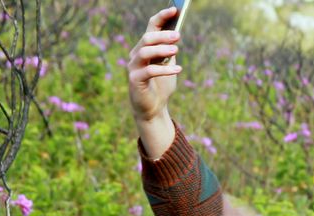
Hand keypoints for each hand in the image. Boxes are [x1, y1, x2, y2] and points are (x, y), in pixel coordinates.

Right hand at [127, 7, 181, 123]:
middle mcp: (136, 54)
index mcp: (145, 47)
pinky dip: (165, 69)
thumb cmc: (161, 85)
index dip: (161, 17)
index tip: (175, 9)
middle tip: (178, 36)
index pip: (151, 27)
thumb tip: (176, 33)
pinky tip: (178, 69)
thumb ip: (170, 52)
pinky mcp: (135, 80)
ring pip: (145, 51)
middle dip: (163, 35)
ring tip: (177, 50)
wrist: (153, 108)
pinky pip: (149, 71)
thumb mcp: (169, 65)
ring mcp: (134, 66)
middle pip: (147, 38)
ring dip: (162, 49)